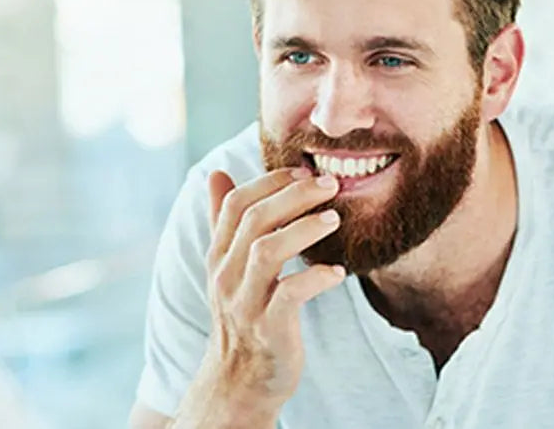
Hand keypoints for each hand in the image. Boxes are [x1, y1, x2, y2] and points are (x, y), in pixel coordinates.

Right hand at [179, 167, 344, 426]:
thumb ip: (223, 221)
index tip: (303, 172)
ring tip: (335, 219)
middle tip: (330, 184)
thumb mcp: (228, 267)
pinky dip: (315, 278)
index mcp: (218, 256)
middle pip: (253, 220)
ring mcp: (244, 302)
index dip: (270, 182)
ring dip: (304, 230)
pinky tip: (337, 272)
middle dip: (293, 196)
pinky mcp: (268, 328)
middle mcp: (225, 275)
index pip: (234, 204)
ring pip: (266, 251)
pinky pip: (290, 295)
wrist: (240, 380)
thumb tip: (216, 172)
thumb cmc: (245, 314)